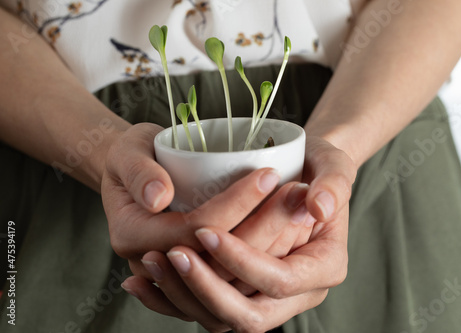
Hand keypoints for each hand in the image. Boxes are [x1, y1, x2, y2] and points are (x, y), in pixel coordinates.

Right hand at [101, 123, 291, 279]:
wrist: (133, 172)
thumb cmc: (133, 154)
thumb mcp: (129, 149)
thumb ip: (139, 170)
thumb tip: (158, 196)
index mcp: (133, 235)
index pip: (195, 228)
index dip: (234, 205)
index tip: (268, 174)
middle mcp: (151, 262)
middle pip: (218, 257)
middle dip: (263, 226)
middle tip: (297, 192)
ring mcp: (173, 272)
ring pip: (229, 274)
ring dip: (269, 243)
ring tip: (300, 208)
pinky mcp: (192, 270)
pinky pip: (230, 277)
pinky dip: (261, 256)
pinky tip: (290, 231)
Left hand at [122, 136, 356, 331]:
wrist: (304, 177)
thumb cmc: (317, 167)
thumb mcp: (332, 165)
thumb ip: (334, 183)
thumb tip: (319, 206)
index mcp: (324, 267)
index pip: (279, 279)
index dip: (242, 260)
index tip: (206, 230)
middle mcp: (298, 293)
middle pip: (248, 314)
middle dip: (207, 287)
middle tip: (172, 253)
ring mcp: (268, 297)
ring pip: (221, 319)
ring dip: (183, 297)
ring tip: (151, 262)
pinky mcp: (242, 291)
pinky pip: (206, 309)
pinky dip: (172, 300)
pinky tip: (141, 282)